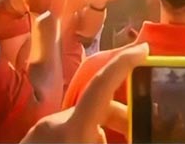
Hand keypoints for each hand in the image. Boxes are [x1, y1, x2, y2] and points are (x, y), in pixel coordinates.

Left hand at [21, 43, 147, 143]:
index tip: (144, 50)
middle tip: (140, 128)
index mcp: (74, 128)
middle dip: (120, 116)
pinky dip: (81, 141)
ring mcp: (39, 135)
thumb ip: (116, 137)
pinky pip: (63, 137)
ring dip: (100, 134)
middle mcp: (54, 124)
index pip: (103, 84)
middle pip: (96, 108)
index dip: (125, 62)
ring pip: (79, 125)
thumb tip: (137, 132)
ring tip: (116, 141)